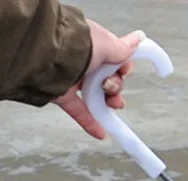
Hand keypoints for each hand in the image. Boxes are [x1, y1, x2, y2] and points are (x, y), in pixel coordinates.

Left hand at [53, 24, 144, 138]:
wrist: (50, 56)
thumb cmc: (76, 45)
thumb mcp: (107, 44)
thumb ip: (122, 48)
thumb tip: (137, 41)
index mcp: (92, 46)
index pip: (114, 61)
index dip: (122, 68)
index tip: (124, 71)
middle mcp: (82, 62)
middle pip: (107, 81)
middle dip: (115, 87)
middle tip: (110, 86)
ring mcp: (72, 79)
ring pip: (96, 96)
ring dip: (109, 103)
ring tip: (112, 104)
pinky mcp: (62, 95)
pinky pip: (79, 111)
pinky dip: (90, 122)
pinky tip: (101, 132)